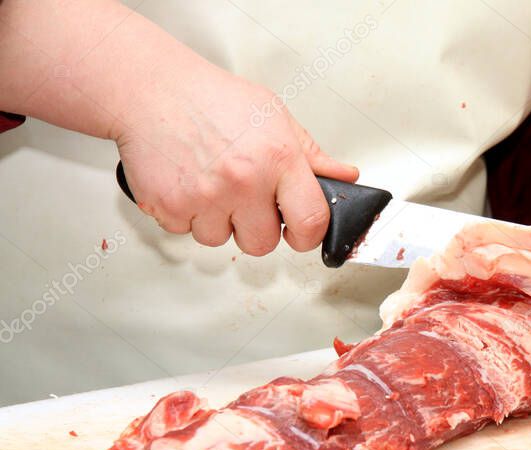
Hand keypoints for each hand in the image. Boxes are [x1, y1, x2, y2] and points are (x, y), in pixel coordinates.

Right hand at [115, 66, 356, 254]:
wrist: (150, 88)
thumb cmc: (212, 98)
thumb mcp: (274, 116)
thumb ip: (311, 154)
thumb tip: (344, 177)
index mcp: (278, 158)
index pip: (311, 222)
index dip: (308, 235)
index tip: (298, 232)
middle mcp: (243, 181)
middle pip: (262, 244)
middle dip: (256, 228)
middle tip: (245, 200)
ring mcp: (204, 197)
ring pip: (220, 240)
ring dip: (217, 221)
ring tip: (212, 184)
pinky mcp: (168, 206)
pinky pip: (185, 232)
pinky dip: (186, 215)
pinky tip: (188, 183)